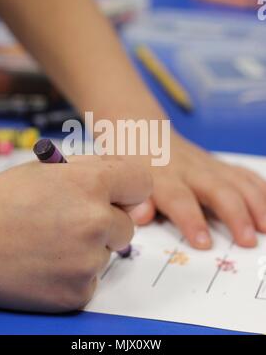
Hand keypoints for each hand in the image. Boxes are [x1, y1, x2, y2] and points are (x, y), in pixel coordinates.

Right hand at [0, 156, 150, 312]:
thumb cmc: (6, 199)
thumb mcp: (50, 169)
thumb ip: (96, 170)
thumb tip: (133, 192)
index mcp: (91, 183)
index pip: (141, 183)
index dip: (129, 189)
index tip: (117, 196)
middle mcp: (95, 221)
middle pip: (127, 225)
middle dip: (105, 223)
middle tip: (68, 222)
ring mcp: (88, 260)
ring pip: (109, 252)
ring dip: (90, 249)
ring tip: (51, 242)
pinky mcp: (78, 293)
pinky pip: (93, 279)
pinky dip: (75, 274)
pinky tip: (47, 264)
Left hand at [130, 132, 265, 248]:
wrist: (142, 130)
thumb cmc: (130, 159)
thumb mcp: (121, 177)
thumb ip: (132, 199)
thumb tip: (142, 216)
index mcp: (161, 176)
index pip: (178, 198)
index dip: (191, 220)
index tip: (204, 243)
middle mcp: (188, 170)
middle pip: (217, 190)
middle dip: (235, 215)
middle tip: (248, 241)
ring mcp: (206, 165)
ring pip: (236, 181)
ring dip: (256, 203)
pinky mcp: (217, 164)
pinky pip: (243, 174)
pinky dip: (261, 189)